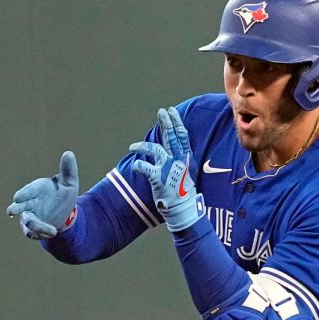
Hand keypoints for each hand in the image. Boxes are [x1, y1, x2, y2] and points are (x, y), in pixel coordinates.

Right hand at [6, 151, 78, 239]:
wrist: (66, 212)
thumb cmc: (63, 193)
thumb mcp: (69, 182)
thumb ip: (68, 170)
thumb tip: (69, 153)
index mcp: (36, 190)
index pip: (27, 191)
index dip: (23, 193)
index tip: (17, 197)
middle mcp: (30, 203)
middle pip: (19, 206)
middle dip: (15, 208)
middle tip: (11, 210)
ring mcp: (31, 216)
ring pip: (28, 222)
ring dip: (36, 226)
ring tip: (51, 230)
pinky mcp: (34, 229)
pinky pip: (33, 232)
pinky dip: (41, 233)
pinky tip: (53, 232)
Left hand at [130, 107, 204, 231]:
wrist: (183, 208)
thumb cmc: (182, 190)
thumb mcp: (185, 170)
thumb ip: (179, 157)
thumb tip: (173, 146)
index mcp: (185, 158)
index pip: (182, 136)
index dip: (176, 122)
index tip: (172, 111)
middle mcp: (178, 160)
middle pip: (171, 138)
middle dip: (166, 123)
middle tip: (161, 111)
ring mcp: (168, 169)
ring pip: (154, 150)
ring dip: (142, 146)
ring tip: (133, 147)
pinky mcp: (158, 178)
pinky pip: (145, 168)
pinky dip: (139, 166)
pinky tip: (135, 165)